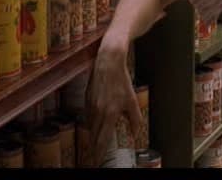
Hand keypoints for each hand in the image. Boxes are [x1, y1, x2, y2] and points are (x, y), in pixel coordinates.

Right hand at [86, 40, 141, 166]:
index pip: (102, 138)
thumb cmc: (121, 80)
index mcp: (109, 113)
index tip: (99, 159)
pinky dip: (90, 123)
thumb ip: (134, 118)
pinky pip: (87, 115)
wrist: (108, 61)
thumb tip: (135, 131)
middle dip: (94, 147)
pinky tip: (94, 126)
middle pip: (93, 135)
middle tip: (95, 156)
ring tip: (95, 144)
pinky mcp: (86, 98)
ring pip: (90, 125)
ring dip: (92, 136)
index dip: (100, 151)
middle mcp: (97, 111)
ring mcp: (90, 104)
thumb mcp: (132, 100)